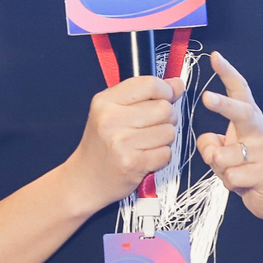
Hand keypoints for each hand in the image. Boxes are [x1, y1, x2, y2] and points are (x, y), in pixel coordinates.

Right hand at [64, 75, 184, 211]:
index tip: (167, 96)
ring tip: (147, 142)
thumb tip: (177, 84)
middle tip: (154, 125)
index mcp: (105, 101)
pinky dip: (161, 156)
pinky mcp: (132, 163)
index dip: (166, 90)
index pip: (149, 84)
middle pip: (164, 108)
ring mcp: (121, 142)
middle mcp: (111, 120)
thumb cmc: (102, 144)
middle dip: (167, 118)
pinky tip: (146, 156)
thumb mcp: (113, 111)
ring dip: (165, 139)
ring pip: (169, 132)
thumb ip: (145, 94)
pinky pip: (166, 153)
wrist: (85, 178)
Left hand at [197, 52, 262, 221]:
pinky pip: (233, 178)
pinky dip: (230, 184)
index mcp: (251, 121)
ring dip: (220, 169)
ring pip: (224, 157)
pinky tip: (244, 185)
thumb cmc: (248, 169)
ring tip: (236, 173)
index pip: (241, 92)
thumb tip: (208, 144)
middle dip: (223, 105)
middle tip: (206, 97)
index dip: (227, 73)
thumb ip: (211, 144)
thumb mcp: (224, 152)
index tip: (215, 57)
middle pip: (242, 113)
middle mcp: (261, 132)